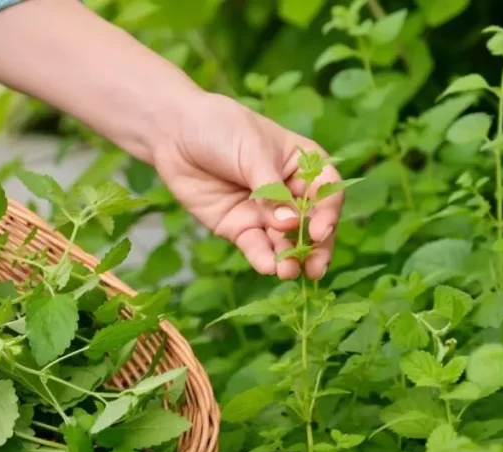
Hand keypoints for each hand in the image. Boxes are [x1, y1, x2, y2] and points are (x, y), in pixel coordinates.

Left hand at [151, 93, 342, 279]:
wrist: (174, 134)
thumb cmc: (220, 129)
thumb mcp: (252, 152)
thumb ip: (270, 190)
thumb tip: (288, 224)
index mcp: (302, 165)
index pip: (326, 193)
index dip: (327, 214)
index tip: (319, 231)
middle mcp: (288, 193)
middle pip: (310, 224)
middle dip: (315, 247)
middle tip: (315, 268)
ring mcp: (264, 213)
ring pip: (284, 241)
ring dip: (290, 258)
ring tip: (288, 271)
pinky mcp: (238, 227)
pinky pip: (256, 247)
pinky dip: (263, 258)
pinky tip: (267, 267)